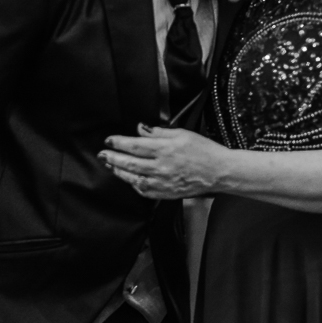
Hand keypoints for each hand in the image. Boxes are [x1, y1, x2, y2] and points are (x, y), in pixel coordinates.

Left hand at [100, 125, 228, 199]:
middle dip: (113, 158)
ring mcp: (163, 182)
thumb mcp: (182, 133)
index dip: (119, 142)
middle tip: (102, 154)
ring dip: (119, 172)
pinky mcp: (166, 193)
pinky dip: (134, 185)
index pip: (135, 145)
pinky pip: (144, 191)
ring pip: (134, 178)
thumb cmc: (204, 151)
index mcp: (165, 149)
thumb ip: (158, 132)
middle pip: (130, 163)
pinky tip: (129, 180)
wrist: (219, 172)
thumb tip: (141, 129)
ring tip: (110, 166)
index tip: (109, 140)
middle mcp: (162, 166)